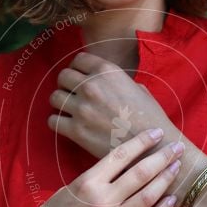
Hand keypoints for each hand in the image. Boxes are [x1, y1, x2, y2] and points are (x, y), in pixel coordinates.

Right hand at [17, 128, 184, 206]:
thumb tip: (120, 165)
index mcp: (87, 182)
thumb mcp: (68, 190)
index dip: (142, 141)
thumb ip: (94, 179)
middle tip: (177, 146)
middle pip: (141, 173)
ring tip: (177, 167)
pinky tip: (171, 199)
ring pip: (148, 196)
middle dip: (162, 157)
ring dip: (165, 179)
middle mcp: (103, 200)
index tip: (156, 133)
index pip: (122, 155)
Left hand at [47, 51, 174, 158]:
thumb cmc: (150, 118)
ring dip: (60, 103)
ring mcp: (82, 108)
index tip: (80, 77)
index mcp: (107, 71)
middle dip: (66, 85)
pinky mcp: (76, 131)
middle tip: (73, 95)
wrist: (154, 147)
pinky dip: (57, 122)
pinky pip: (52, 120)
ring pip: (54, 97)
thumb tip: (106, 83)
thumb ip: (117, 81)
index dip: (78, 68)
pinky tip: (68, 125)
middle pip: (63, 76)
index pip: (78, 59)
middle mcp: (91, 86)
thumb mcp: (138, 88)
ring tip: (70, 110)